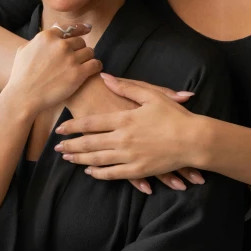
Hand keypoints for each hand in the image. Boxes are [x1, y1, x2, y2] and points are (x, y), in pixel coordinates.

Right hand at [7, 24, 101, 115]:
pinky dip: (96, 66)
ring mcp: (70, 58)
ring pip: (90, 52)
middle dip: (79, 49)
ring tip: (84, 65)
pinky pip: (95, 64)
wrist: (24, 96)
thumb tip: (51, 31)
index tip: (87, 29)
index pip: (69, 29)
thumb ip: (39, 40)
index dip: (80, 29)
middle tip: (76, 58)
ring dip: (88, 58)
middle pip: (80, 41)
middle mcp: (60, 45)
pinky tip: (93, 70)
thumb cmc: (21, 76)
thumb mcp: (24, 50)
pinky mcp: (78, 73)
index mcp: (47, 37)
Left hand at [54, 74, 206, 191]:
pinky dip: (98, 173)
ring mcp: (129, 157)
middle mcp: (122, 139)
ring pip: (97, 160)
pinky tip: (90, 171)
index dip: (73, 126)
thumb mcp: (151, 95)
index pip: (91, 123)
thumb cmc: (174, 115)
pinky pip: (112, 174)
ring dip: (80, 160)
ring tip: (67, 159)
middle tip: (57, 148)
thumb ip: (126, 87)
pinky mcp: (138, 170)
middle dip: (71, 146)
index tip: (59, 129)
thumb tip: (105, 76)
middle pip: (89, 144)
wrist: (194, 140)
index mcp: (124, 119)